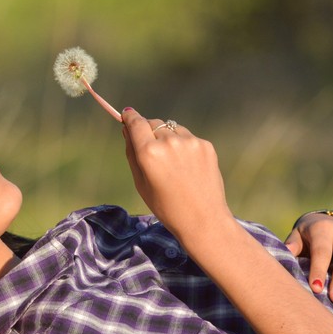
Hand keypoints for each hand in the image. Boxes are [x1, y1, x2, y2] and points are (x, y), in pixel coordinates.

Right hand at [120, 109, 233, 241]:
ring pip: (171, 128)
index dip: (130, 117)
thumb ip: (132, 153)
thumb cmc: (166, 206)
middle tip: (151, 150)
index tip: (127, 114)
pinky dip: (183, 145)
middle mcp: (169, 142)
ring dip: (167, 137)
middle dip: (148, 131)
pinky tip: (186, 167)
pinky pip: (187, 137)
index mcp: (149, 153)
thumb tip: (127, 130)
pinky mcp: (206, 145)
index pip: (136, 123)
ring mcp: (190, 142)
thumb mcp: (140, 182)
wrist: (203, 219)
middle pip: (153, 123)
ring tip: (172, 164)